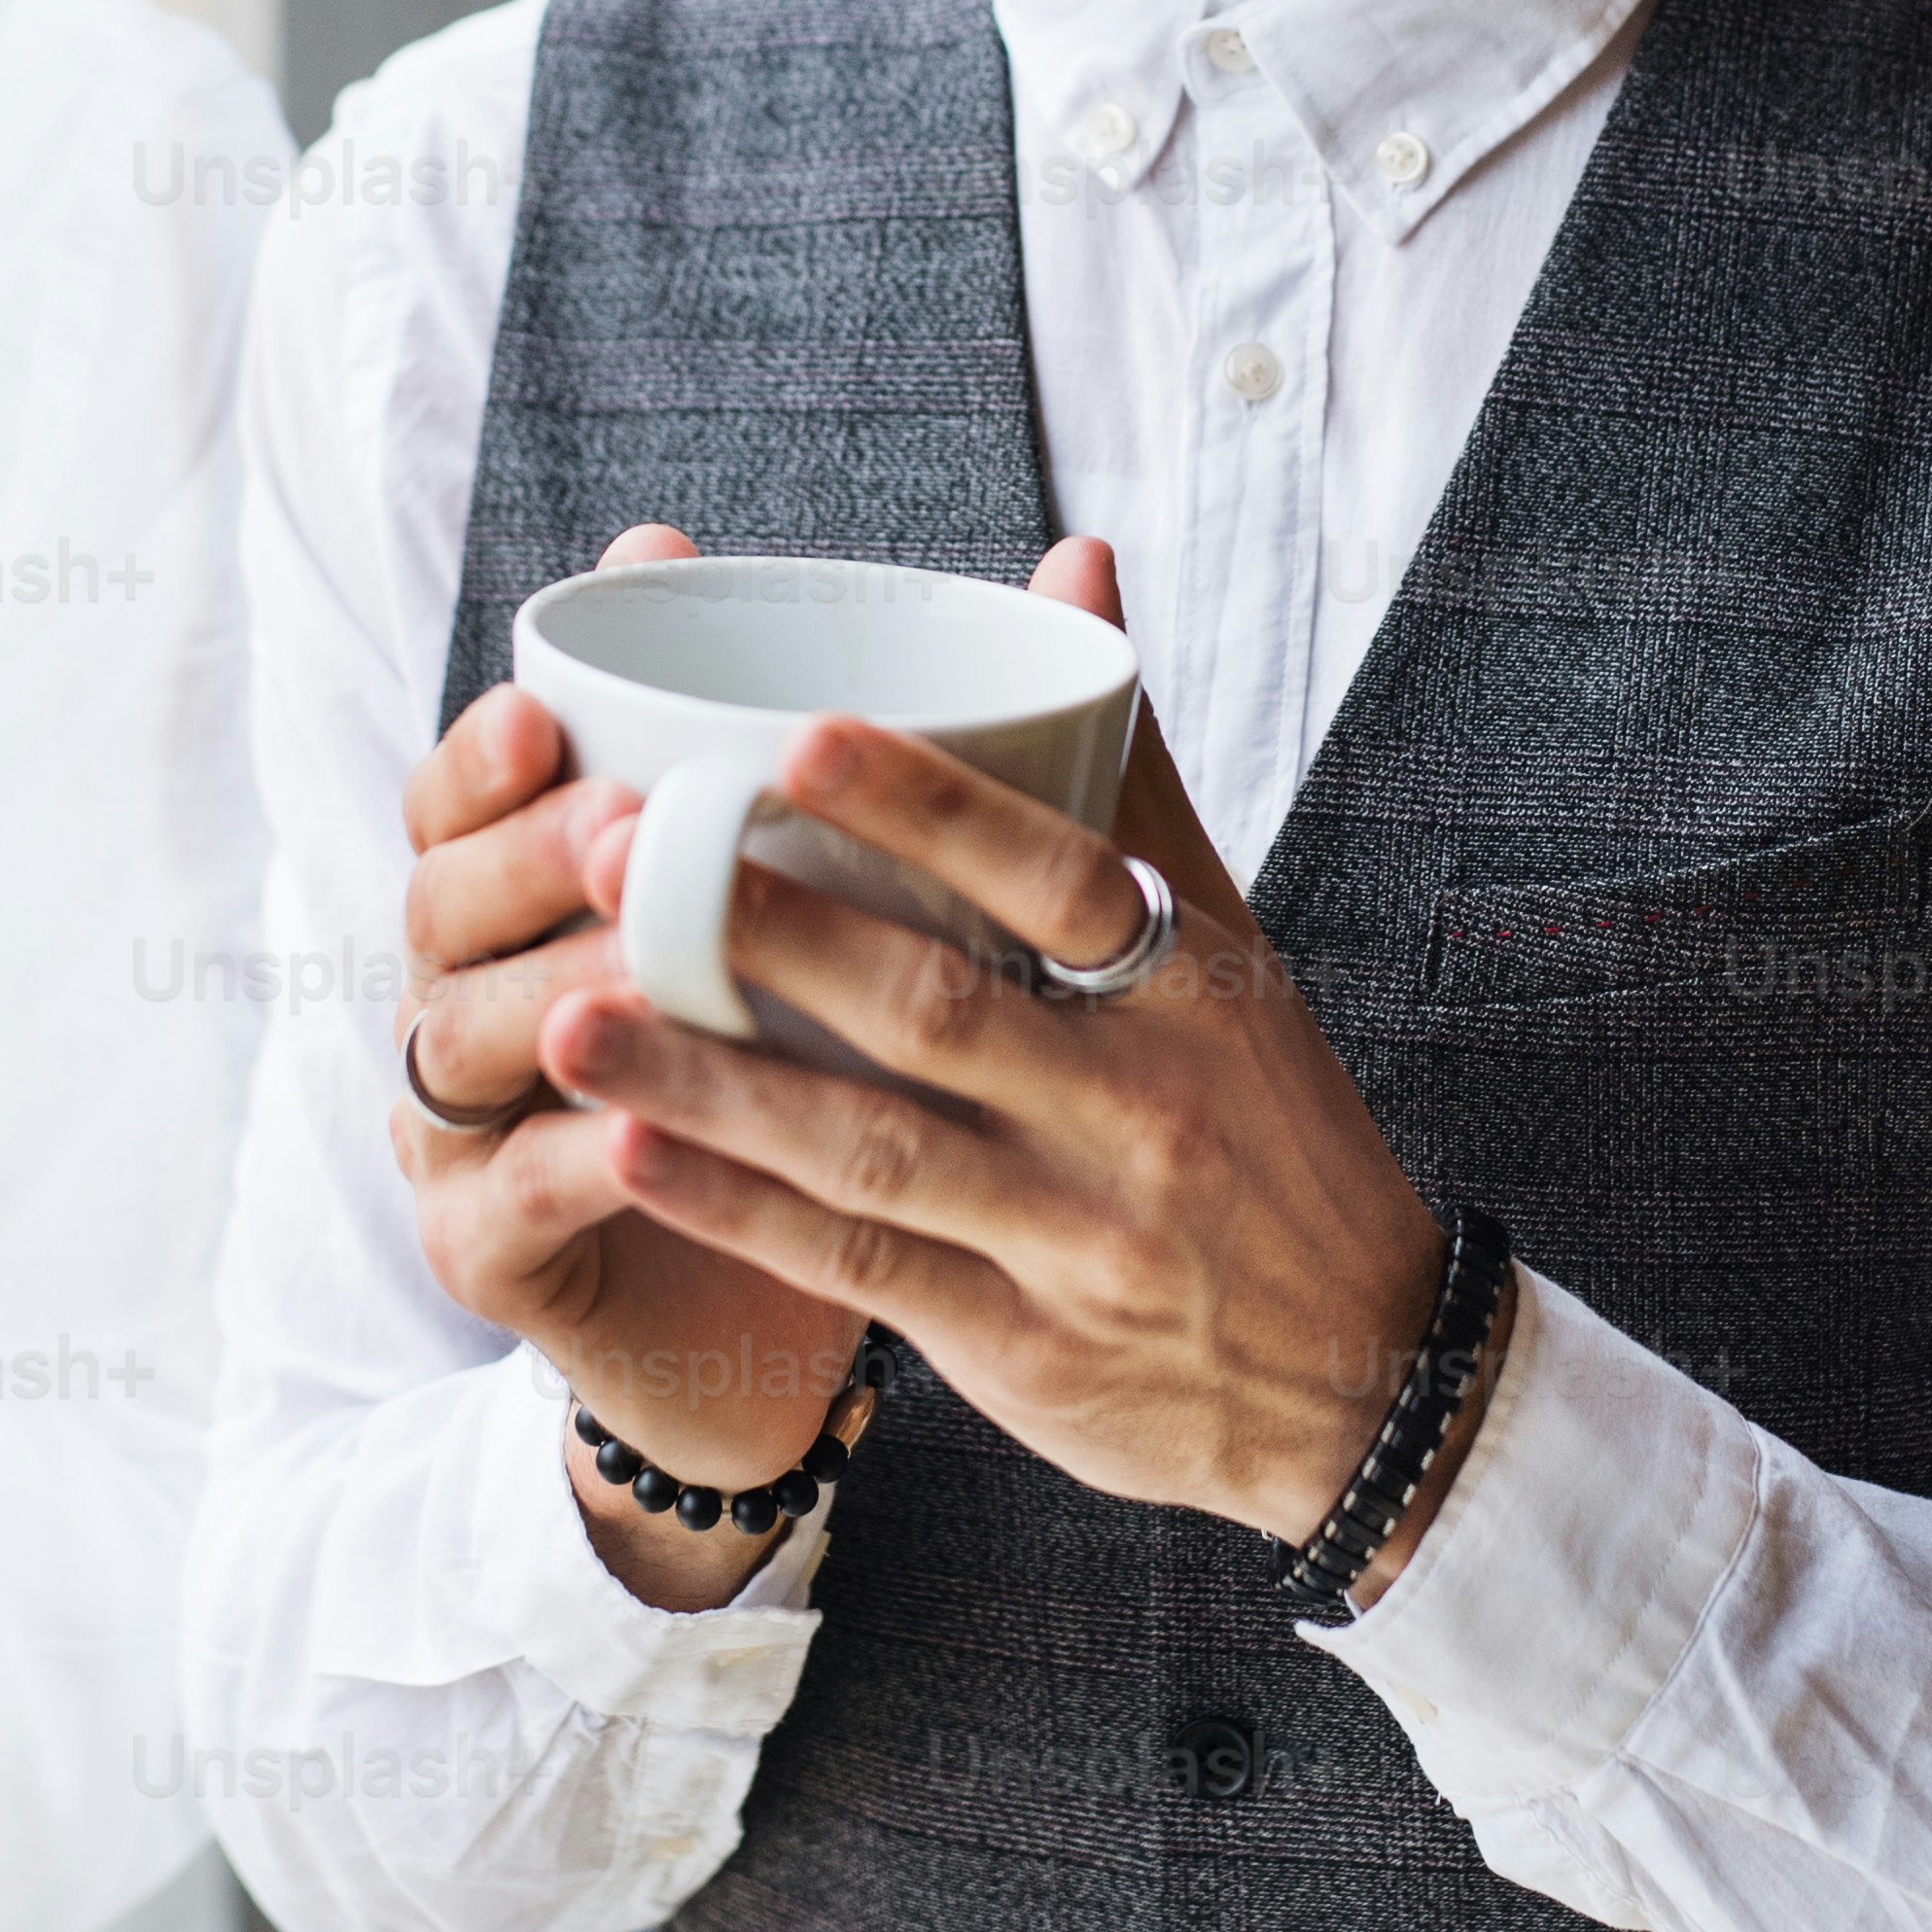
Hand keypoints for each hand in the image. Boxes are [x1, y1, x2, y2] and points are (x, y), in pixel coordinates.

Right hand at [396, 527, 866, 1607]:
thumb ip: (948, 744)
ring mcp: (466, 1123)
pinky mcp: (488, 1251)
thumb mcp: (876, 902)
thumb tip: (1081, 562)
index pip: (467, 788)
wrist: (778, 1318)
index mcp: (542, 883)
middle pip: (443, 898)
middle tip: (621, 830)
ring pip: (466, 1038)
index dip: (489, 749)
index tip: (547, 706)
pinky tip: (634, 1142)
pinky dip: (572, 1163)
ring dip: (554, 1000)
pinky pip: (512, 1195)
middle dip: (525, 858)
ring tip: (634, 974)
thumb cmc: (835, 1074)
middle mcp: (482, 984)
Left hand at [534, 539, 1495, 1588]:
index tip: (795, 738)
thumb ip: (1128, 766)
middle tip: (610, 850)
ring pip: (868, 1145)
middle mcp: (1137, 1107)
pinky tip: (626, 1156)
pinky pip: (860, 1271)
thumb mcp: (1228, 947)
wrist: (1364, 1375)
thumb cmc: (1267, 1124)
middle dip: (764, 931)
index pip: (1057, 877)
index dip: (930, 809)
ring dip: (708, 1081)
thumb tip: (1075, 556)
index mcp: (1190, 988)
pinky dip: (739, 1212)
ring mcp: (1074, 1235)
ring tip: (567, 1015)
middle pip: (936, 1005)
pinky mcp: (1019, 1346)